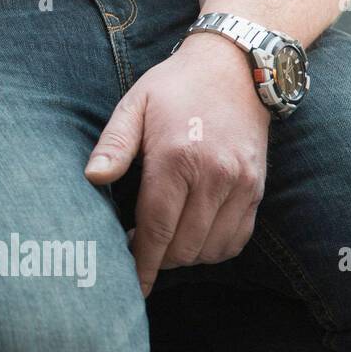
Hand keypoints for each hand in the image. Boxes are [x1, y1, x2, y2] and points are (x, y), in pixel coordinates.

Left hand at [84, 33, 269, 296]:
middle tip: (139, 248)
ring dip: (185, 256)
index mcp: (177, 158)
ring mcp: (241, 185)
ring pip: (210, 249)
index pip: (157, 227)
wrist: (235, 67)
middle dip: (159, 259)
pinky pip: (236, 239)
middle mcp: (214, 176)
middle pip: (184, 246)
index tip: (131, 284)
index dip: (142, 261)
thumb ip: (113, 145)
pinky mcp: (257, 189)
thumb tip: (92, 179)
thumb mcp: (133, 105)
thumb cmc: (173, 87)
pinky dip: (213, 249)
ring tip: (164, 240)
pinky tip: (193, 235)